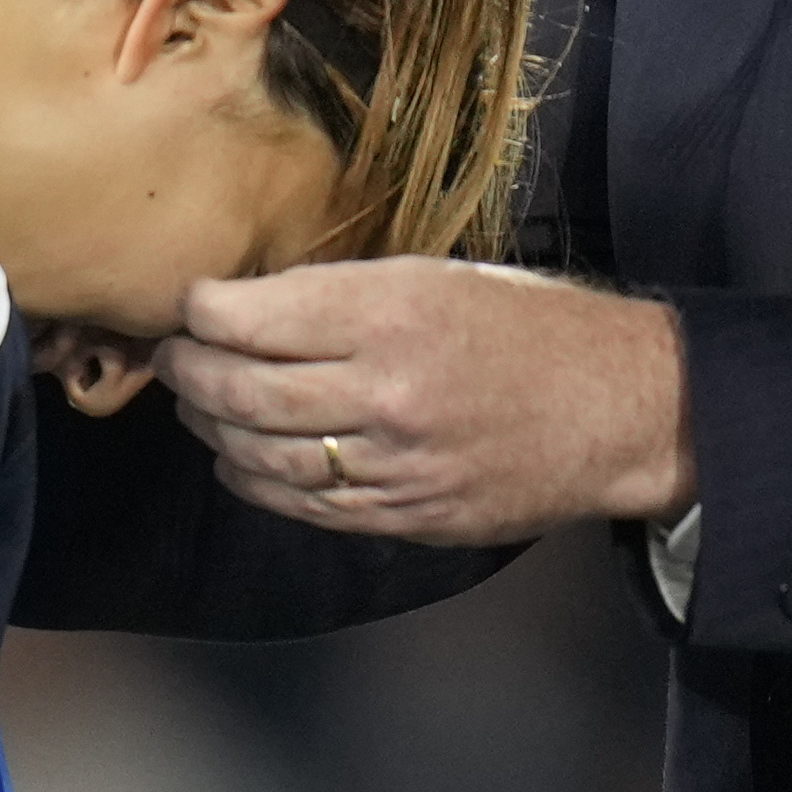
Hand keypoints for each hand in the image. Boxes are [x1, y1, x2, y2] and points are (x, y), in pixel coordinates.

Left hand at [163, 258, 693, 544]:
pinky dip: (253, 482)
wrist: (619, 408)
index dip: (200, 313)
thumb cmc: (528, 328)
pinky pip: (302, 505)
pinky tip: (239, 460)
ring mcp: (393, 462)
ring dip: (212, 429)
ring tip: (199, 405)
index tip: (189, 306)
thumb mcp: (438, 277)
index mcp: (392, 313)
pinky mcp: (404, 514)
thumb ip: (343, 296)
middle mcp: (385, 391)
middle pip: (240, 390)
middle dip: (188, 372)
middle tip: (172, 357)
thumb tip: (248, 308)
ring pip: (260, 455)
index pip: (249, 318)